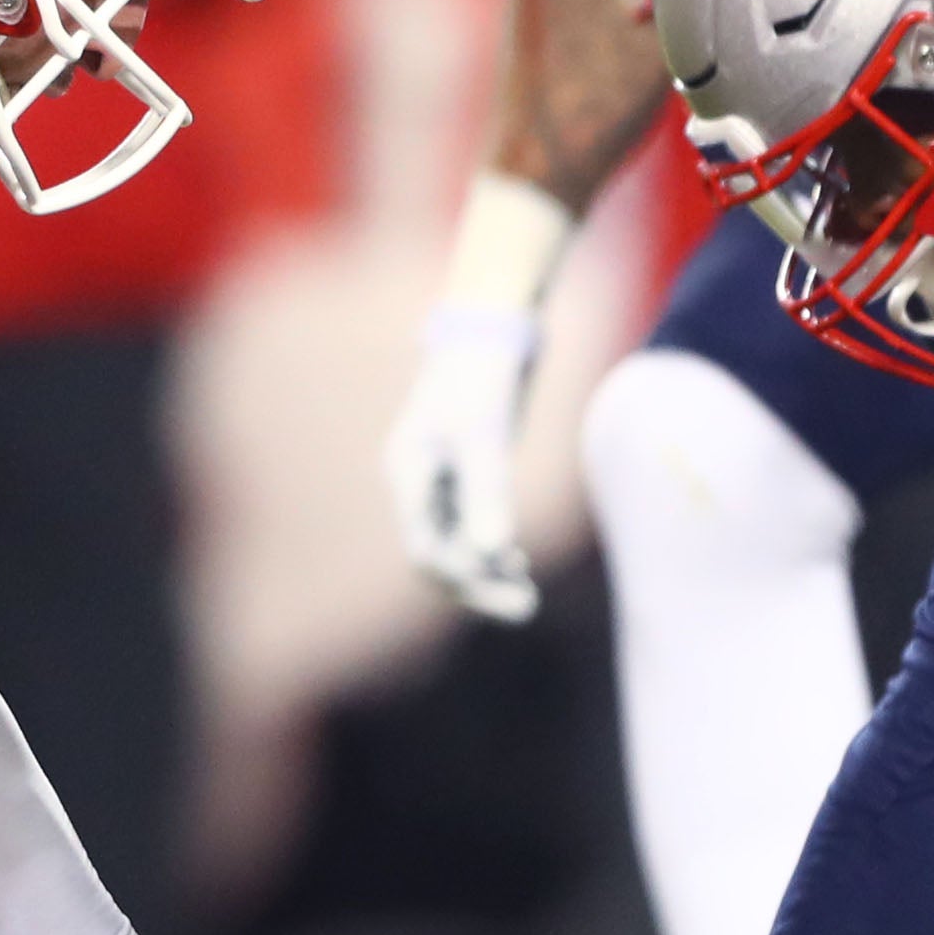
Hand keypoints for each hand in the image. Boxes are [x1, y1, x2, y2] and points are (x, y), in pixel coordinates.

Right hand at [382, 303, 546, 624]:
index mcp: (408, 473)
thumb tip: (492, 554)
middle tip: (525, 607)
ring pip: (453, 543)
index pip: (426, 548)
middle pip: (437, 554)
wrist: (488, 327)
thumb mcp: (484, 433)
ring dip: (485, 570)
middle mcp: (416, 481)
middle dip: (477, 584)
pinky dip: (490, 545)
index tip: (508, 589)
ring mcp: (436, 478)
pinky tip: (517, 558)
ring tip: (525, 592)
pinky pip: (466, 524)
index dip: (464, 576)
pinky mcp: (460, 471)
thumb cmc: (480, 374)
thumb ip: (487, 493)